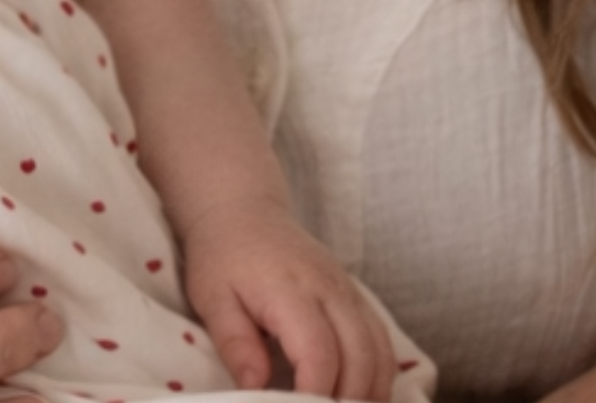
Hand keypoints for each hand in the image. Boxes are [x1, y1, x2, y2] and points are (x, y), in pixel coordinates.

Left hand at [181, 192, 411, 399]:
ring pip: (379, 352)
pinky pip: (382, 340)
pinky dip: (379, 376)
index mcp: (290, 290)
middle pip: (359, 358)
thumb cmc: (222, 258)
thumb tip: (256, 388)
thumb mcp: (213, 299)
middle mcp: (329, 289)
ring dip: (370, 395)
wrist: (243, 212)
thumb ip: (235, 344)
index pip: (319, 353)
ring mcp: (348, 290)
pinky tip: (362, 399)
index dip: (316, 395)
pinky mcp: (356, 295)